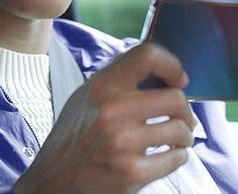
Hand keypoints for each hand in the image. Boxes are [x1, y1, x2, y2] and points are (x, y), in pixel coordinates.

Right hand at [15, 43, 195, 192]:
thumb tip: (160, 71)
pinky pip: (177, 158)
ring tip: (172, 141)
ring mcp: (122, 143)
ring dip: (183, 137)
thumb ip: (116, 82)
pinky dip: (176, 158)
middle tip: (179, 119)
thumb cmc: (72, 141)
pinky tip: (163, 157)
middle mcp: (111, 111)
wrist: (53, 184)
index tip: (178, 80)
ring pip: (181, 129)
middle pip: (175, 97)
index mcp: (100, 87)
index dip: (172, 65)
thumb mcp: (84, 99)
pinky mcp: (131, 172)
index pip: (147, 56)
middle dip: (184, 111)